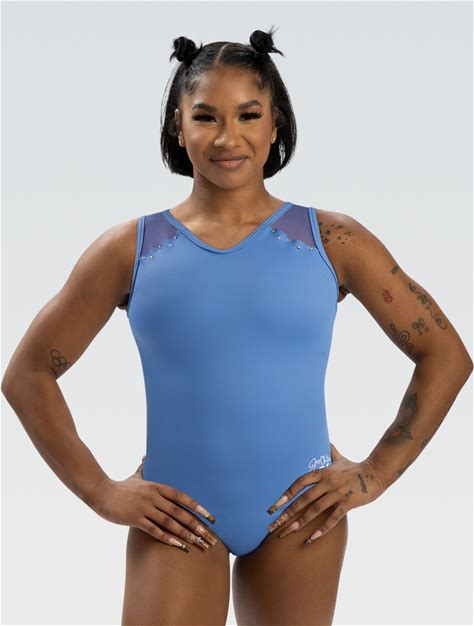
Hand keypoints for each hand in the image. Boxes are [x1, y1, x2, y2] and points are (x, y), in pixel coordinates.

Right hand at [89, 455, 218, 552]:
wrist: (101, 492)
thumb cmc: (120, 486)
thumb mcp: (135, 475)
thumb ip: (144, 468)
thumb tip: (147, 456)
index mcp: (157, 486)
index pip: (182, 497)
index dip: (197, 507)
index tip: (211, 517)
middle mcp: (154, 496)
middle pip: (179, 512)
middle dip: (196, 525)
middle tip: (210, 537)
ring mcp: (145, 507)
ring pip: (170, 522)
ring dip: (186, 534)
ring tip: (199, 544)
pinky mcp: (135, 518)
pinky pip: (155, 530)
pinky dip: (168, 538)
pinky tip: (179, 546)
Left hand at [266, 443, 384, 543]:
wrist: (376, 473)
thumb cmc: (355, 467)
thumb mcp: (340, 458)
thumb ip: (330, 452)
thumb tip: (326, 440)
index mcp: (322, 472)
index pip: (299, 483)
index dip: (286, 494)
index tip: (274, 506)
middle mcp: (327, 482)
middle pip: (303, 499)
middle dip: (287, 513)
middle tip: (273, 525)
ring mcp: (337, 493)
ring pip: (314, 510)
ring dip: (300, 522)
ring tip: (287, 532)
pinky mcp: (347, 504)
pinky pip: (332, 519)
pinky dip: (321, 530)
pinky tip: (310, 539)